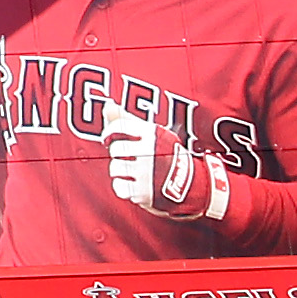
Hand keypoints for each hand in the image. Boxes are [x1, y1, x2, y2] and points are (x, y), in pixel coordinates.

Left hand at [105, 116, 234, 226]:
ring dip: (119, 170)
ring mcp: (146, 173)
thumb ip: (126, 119)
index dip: (109, 132)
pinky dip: (122, 187)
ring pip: (115, 168)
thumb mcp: (152, 133)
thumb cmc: (164, 154)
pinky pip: (118, 187)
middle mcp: (149, 151)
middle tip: (127, 157)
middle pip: (115, 148)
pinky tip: (132, 183)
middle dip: (118, 154)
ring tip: (131, 170)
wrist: (189, 183)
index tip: (108, 138)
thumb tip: (106, 105)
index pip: (119, 126)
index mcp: (152, 134)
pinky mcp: (143, 192)